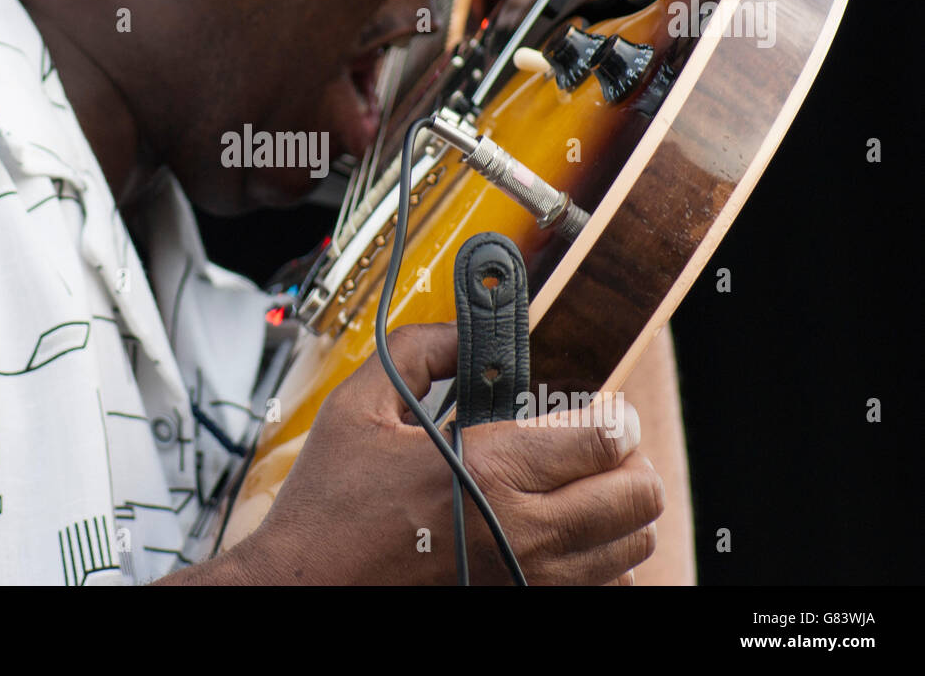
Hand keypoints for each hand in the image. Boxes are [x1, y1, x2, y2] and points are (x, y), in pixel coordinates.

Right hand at [235, 322, 662, 584]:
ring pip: (632, 546)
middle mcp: (524, 533)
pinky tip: (562, 538)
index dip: (613, 414)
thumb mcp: (358, 410)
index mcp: (489, 471)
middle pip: (638, 494)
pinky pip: (606, 588)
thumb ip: (419, 353)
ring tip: (581, 491)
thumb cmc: (327, 513)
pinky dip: (601, 560)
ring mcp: (529, 582)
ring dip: (618, 511)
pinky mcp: (522, 608)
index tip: (601, 409)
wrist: (303, 590)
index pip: (606, 438)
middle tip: (598, 447)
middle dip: (627, 459)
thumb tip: (464, 333)